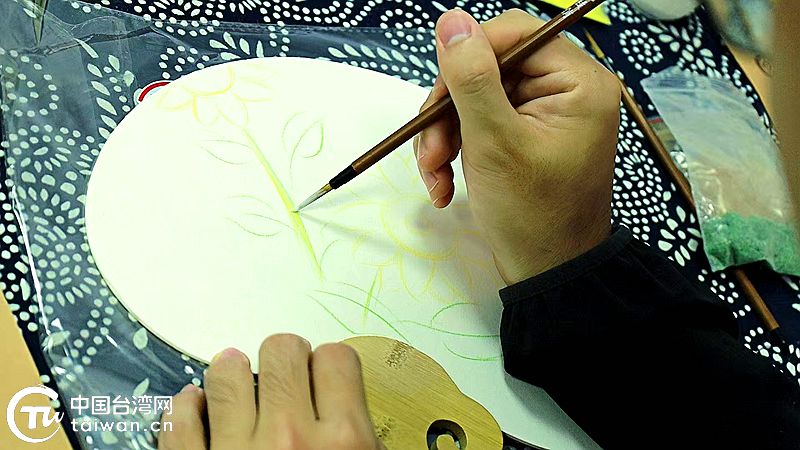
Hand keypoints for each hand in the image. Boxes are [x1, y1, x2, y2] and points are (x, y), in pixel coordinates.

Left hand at [158, 334, 384, 449]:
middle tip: (282, 376)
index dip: (328, 366)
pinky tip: (196, 411)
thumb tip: (348, 406)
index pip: (336, 359)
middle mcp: (291, 440)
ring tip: (234, 383)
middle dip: (283, 358)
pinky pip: (177, 421)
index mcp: (346, 441)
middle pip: (282, 350)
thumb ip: (363, 437)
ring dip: (230, 376)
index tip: (321, 376)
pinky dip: (185, 411)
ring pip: (224, 373)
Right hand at [415, 9, 620, 283]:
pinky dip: (456, 150)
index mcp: (578, 81)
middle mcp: (566, 89)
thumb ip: (471, 78)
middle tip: (430, 151)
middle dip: (449, 111)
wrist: (547, 273)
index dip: (468, 56)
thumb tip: (451, 20)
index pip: (514, 34)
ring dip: (444, 136)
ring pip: (476, 97)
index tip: (438, 98)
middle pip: (488, 67)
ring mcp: (543, 113)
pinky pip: (480, 123)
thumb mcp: (495, 143)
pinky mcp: (524, 135)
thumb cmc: (532, 214)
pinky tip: (444, 185)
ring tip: (434, 175)